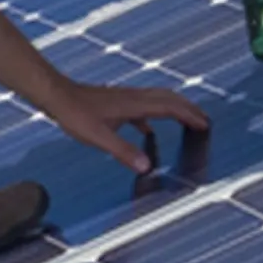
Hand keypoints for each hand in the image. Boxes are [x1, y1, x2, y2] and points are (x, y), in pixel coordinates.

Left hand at [46, 78, 209, 178]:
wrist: (57, 95)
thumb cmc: (75, 113)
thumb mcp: (99, 137)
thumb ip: (124, 151)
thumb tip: (147, 166)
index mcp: (134, 104)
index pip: (170, 107)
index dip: (189, 115)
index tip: (205, 123)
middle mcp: (133, 98)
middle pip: (169, 100)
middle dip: (188, 109)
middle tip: (204, 120)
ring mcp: (125, 99)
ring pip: (157, 101)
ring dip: (174, 109)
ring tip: (185, 120)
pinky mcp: (115, 104)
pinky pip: (141, 109)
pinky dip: (152, 118)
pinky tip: (147, 130)